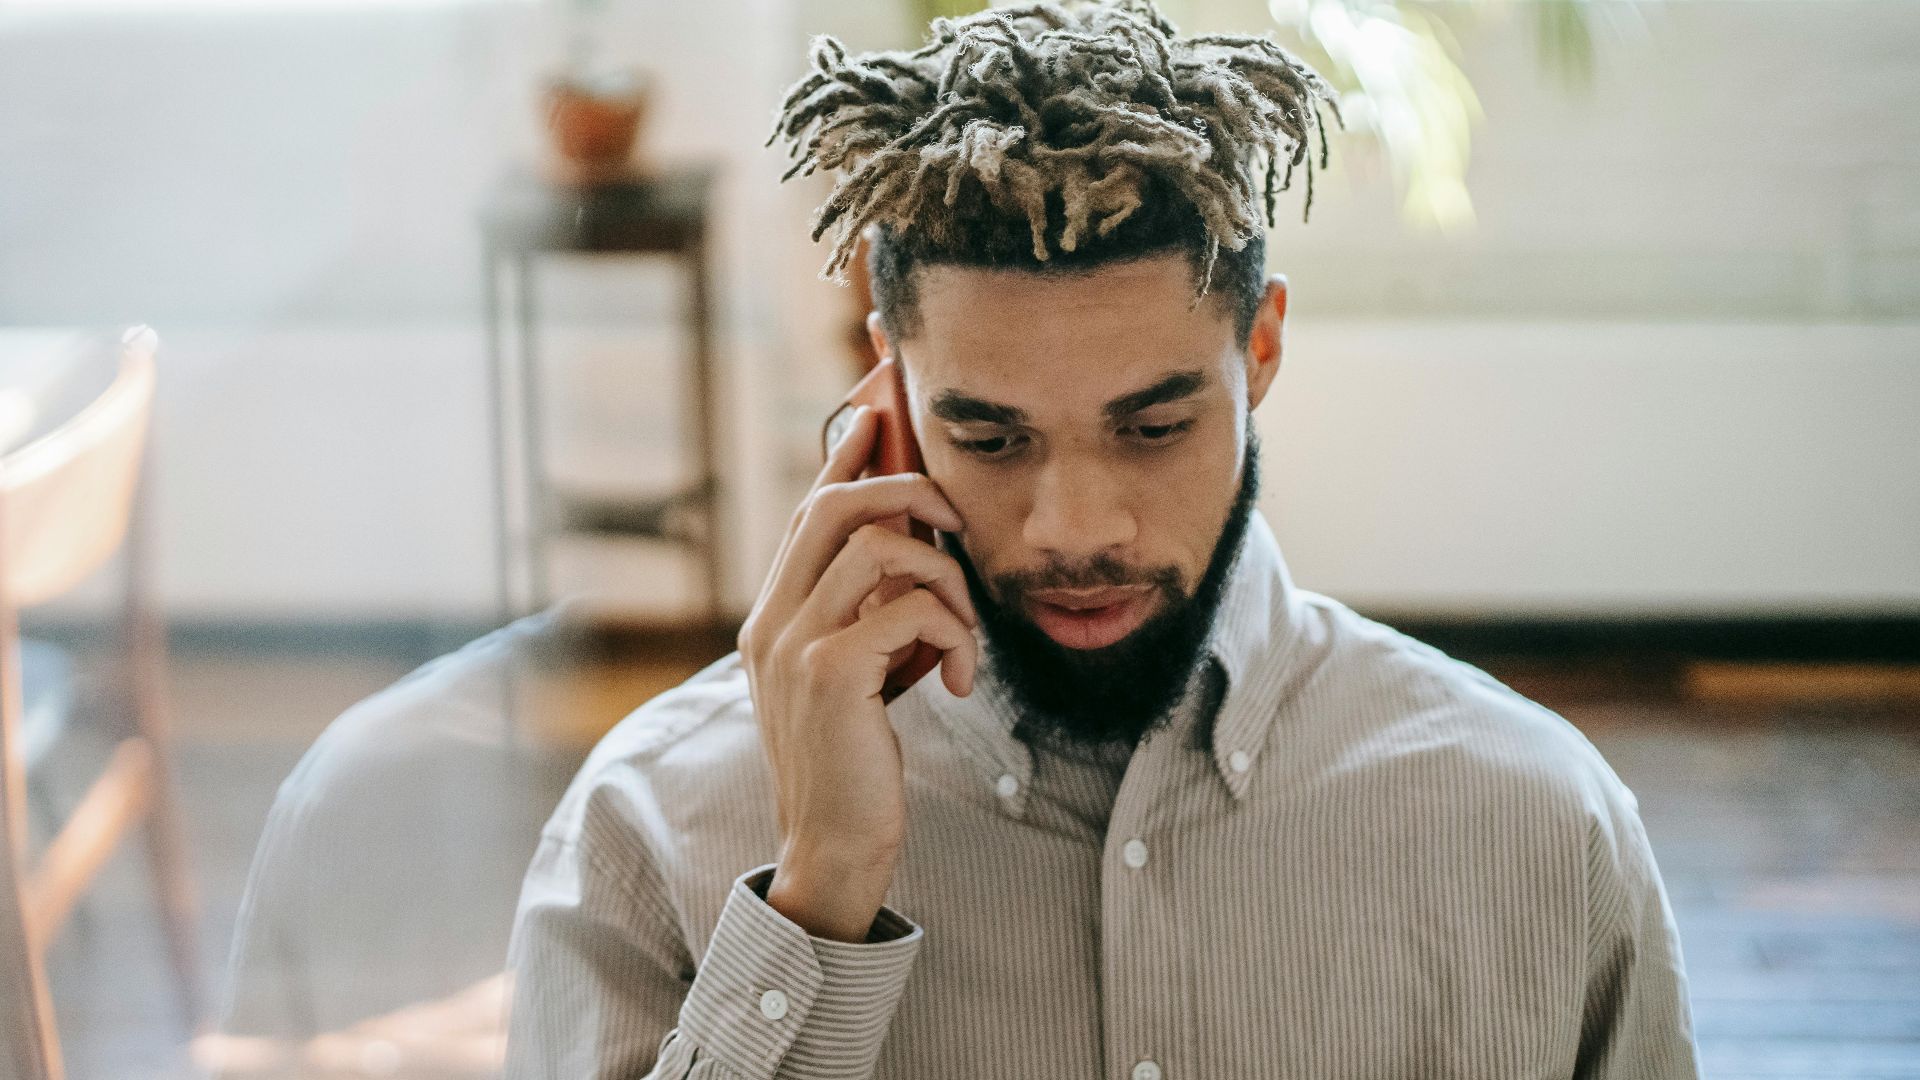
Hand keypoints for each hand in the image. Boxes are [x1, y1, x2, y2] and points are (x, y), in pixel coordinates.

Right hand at [735, 405, 978, 941]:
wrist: (834, 844)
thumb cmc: (854, 762)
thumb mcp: (852, 677)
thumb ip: (862, 618)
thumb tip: (909, 558)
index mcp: (773, 615)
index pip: (807, 513)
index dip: (841, 458)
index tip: (872, 415)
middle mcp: (772, 620)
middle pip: (837, 506)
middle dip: (909, 490)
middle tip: (958, 520)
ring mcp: (794, 644)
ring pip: (882, 549)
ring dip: (947, 580)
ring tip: (965, 635)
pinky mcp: (830, 673)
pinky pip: (909, 610)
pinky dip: (955, 634)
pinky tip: (962, 679)